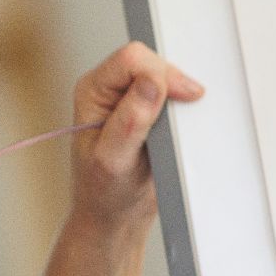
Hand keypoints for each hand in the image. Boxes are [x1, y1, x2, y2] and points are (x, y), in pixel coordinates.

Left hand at [69, 41, 203, 235]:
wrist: (115, 215)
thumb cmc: (104, 192)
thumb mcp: (114, 161)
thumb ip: (130, 122)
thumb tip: (150, 84)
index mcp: (92, 91)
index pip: (130, 60)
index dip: (160, 73)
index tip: (183, 96)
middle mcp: (109, 88)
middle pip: (151, 61)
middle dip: (172, 83)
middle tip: (183, 116)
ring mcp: (129, 97)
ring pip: (165, 74)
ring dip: (179, 95)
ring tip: (178, 127)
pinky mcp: (148, 109)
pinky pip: (172, 93)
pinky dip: (183, 106)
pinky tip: (181, 127)